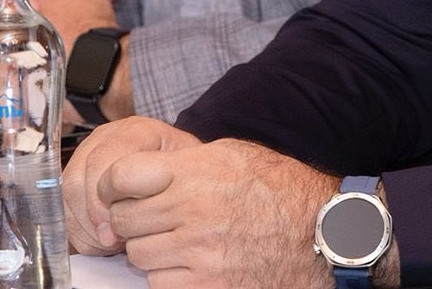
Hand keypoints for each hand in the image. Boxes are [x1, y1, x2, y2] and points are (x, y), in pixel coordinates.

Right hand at [62, 116, 201, 255]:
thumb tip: (116, 229)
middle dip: (92, 220)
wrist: (181, 171)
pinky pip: (64, 208)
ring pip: (66, 196)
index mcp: (133, 131)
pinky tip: (103, 240)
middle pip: (76, 180)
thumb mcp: (185, 176)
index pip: (101, 161)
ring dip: (85, 228)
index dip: (102, 201)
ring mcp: (87, 154)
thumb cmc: (185, 174)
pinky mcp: (78, 175)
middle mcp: (105, 138)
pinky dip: (80, 231)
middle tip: (112, 241)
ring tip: (111, 242)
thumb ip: (157, 194)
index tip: (116, 231)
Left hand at [98, 136, 339, 288]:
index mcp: (194, 173)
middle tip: (155, 217)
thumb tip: (143, 168)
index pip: (122, 176)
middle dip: (134, 219)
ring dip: (150, 249)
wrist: (318, 233)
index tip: (117, 190)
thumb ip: (184, 162)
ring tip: (178, 239)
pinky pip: (158, 283)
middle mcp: (191, 212)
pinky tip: (190, 262)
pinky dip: (168, 276)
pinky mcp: (206, 286)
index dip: (113, 184)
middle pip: (124, 220)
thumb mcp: (232, 155)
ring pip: (138, 255)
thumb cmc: (279, 189)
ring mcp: (197, 253)